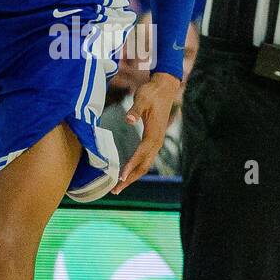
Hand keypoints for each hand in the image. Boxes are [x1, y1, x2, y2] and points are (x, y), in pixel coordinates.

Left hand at [112, 73, 179, 193]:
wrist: (164, 88)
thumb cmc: (151, 93)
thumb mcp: (141, 99)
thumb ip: (135, 110)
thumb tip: (128, 119)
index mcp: (153, 134)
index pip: (140, 155)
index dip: (130, 167)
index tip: (120, 178)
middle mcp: (156, 142)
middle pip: (143, 166)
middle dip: (129, 179)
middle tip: (115, 190)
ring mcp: (156, 142)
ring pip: (145, 165)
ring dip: (132, 177)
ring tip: (118, 187)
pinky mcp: (154, 140)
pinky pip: (145, 159)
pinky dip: (136, 168)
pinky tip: (127, 173)